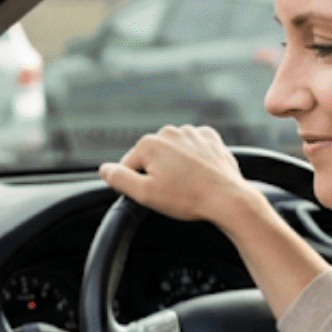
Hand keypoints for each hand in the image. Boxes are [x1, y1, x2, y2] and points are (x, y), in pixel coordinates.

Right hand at [97, 125, 253, 225]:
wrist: (228, 198)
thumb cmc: (187, 198)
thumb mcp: (144, 194)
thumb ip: (119, 179)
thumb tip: (104, 169)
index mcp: (149, 144)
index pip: (129, 166)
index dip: (137, 184)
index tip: (153, 195)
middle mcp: (169, 132)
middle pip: (151, 157)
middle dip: (157, 173)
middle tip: (172, 192)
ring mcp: (191, 133)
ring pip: (172, 152)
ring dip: (175, 166)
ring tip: (187, 185)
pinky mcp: (210, 139)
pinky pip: (193, 148)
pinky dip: (193, 160)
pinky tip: (198, 174)